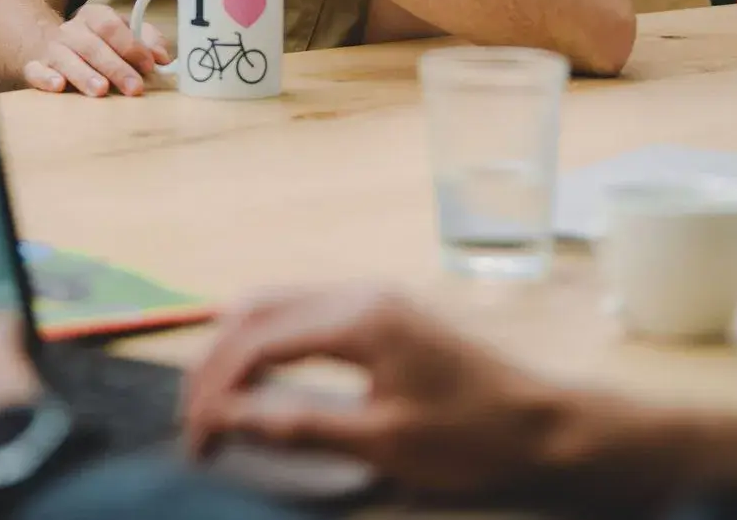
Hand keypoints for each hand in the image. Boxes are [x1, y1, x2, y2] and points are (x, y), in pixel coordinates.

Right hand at [22, 3, 168, 96]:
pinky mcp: (34, 66)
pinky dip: (45, 78)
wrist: (48, 43)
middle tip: (134, 88)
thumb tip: (164, 57)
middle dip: (115, 67)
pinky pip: (36, 70)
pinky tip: (57, 86)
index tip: (149, 65)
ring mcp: (52, 48)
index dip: (131, 45)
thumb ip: (146, 41)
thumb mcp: (123, 34)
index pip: (111, 26)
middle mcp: (71, 30)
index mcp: (94, 17)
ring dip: (84, 75)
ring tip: (101, 91)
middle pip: (92, 45)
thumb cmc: (97, 43)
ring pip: (66, 58)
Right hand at [180, 286, 560, 498]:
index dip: (215, 390)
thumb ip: (301, 425)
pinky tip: (260, 372)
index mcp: (356, 320)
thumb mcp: (383, 443)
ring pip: (276, 304)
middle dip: (214, 363)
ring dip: (237, 346)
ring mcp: (370, 296)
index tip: (196, 439)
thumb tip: (230, 419)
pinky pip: (304, 310)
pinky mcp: (382, 310)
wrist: (544, 424)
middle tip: (192, 418)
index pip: (257, 343)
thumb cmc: (470, 439)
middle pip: (256, 312)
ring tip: (214, 397)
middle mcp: (356, 293)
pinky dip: (268, 338)